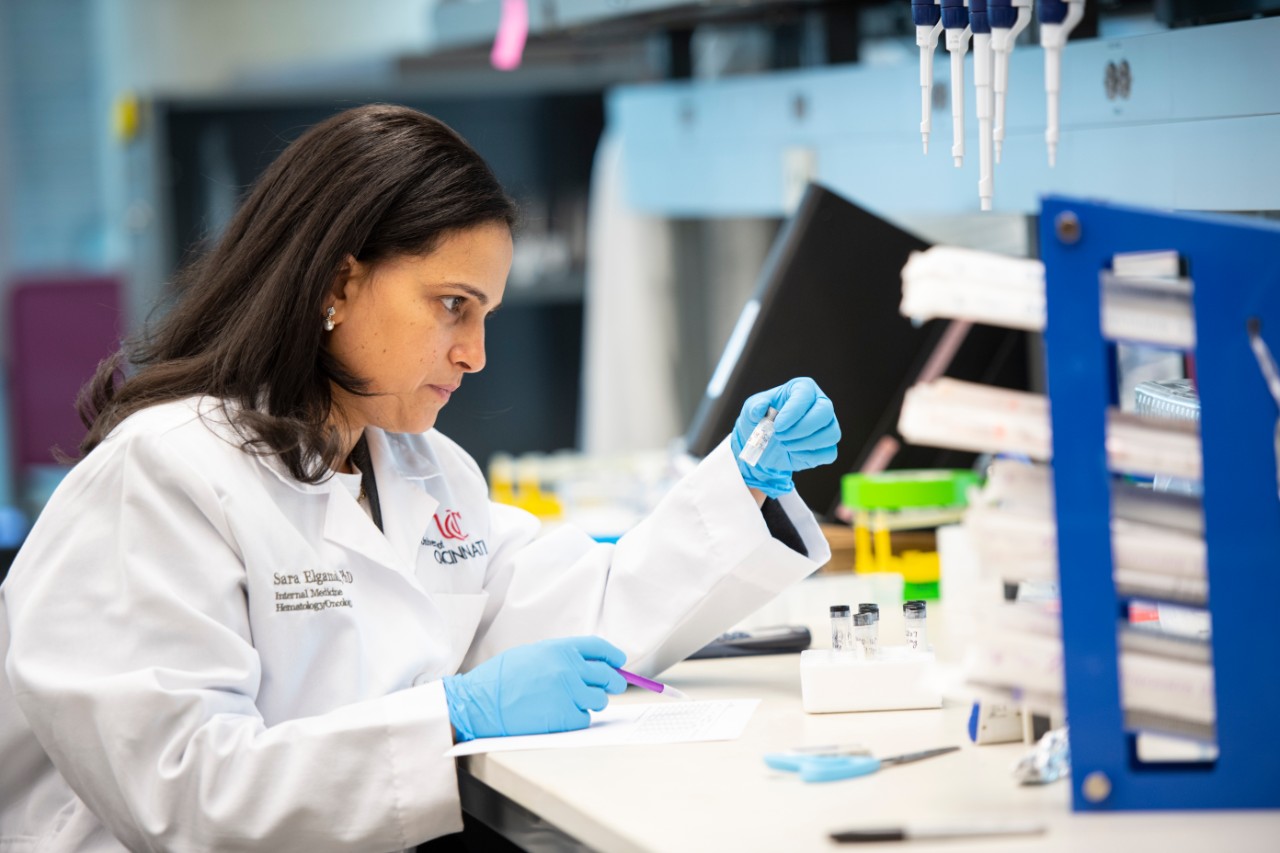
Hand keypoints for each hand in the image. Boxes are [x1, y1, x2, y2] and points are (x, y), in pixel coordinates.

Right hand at [442, 636, 626, 741]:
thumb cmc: (500, 679)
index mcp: (560, 649)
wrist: (479, 703)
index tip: (619, 661)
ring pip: (599, 700)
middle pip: (607, 676)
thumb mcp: (532, 654)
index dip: (613, 655)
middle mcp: (569, 669)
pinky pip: (584, 719)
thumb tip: (586, 665)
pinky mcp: (565, 718)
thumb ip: (560, 657)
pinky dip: (576, 720)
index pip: (599, 648)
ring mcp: (569, 694)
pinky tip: (559, 716)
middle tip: (612, 686)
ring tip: (571, 703)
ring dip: (591, 702)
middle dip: (613, 682)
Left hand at [731, 377, 840, 498]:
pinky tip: (793, 453)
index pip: (806, 394)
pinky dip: (810, 456)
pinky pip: (829, 453)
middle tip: (780, 436)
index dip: (793, 411)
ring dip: (805, 443)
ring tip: (784, 444)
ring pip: (831, 434)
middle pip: (825, 413)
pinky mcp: (827, 446)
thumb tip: (759, 409)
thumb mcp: (751, 409)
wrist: (763, 443)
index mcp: (802, 388)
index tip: (778, 425)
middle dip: (801, 429)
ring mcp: (827, 425)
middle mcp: (819, 404)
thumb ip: (755, 406)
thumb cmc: (761, 419)